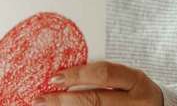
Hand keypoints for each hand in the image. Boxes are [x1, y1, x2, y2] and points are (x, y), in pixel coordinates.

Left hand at [34, 61, 163, 105]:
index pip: (104, 74)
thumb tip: (64, 75)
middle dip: (64, 100)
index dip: (77, 75)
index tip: (54, 77)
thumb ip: (104, 75)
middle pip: (96, 101)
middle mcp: (136, 102)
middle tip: (40, 99)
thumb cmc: (136, 90)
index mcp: (137, 81)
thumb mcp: (127, 78)